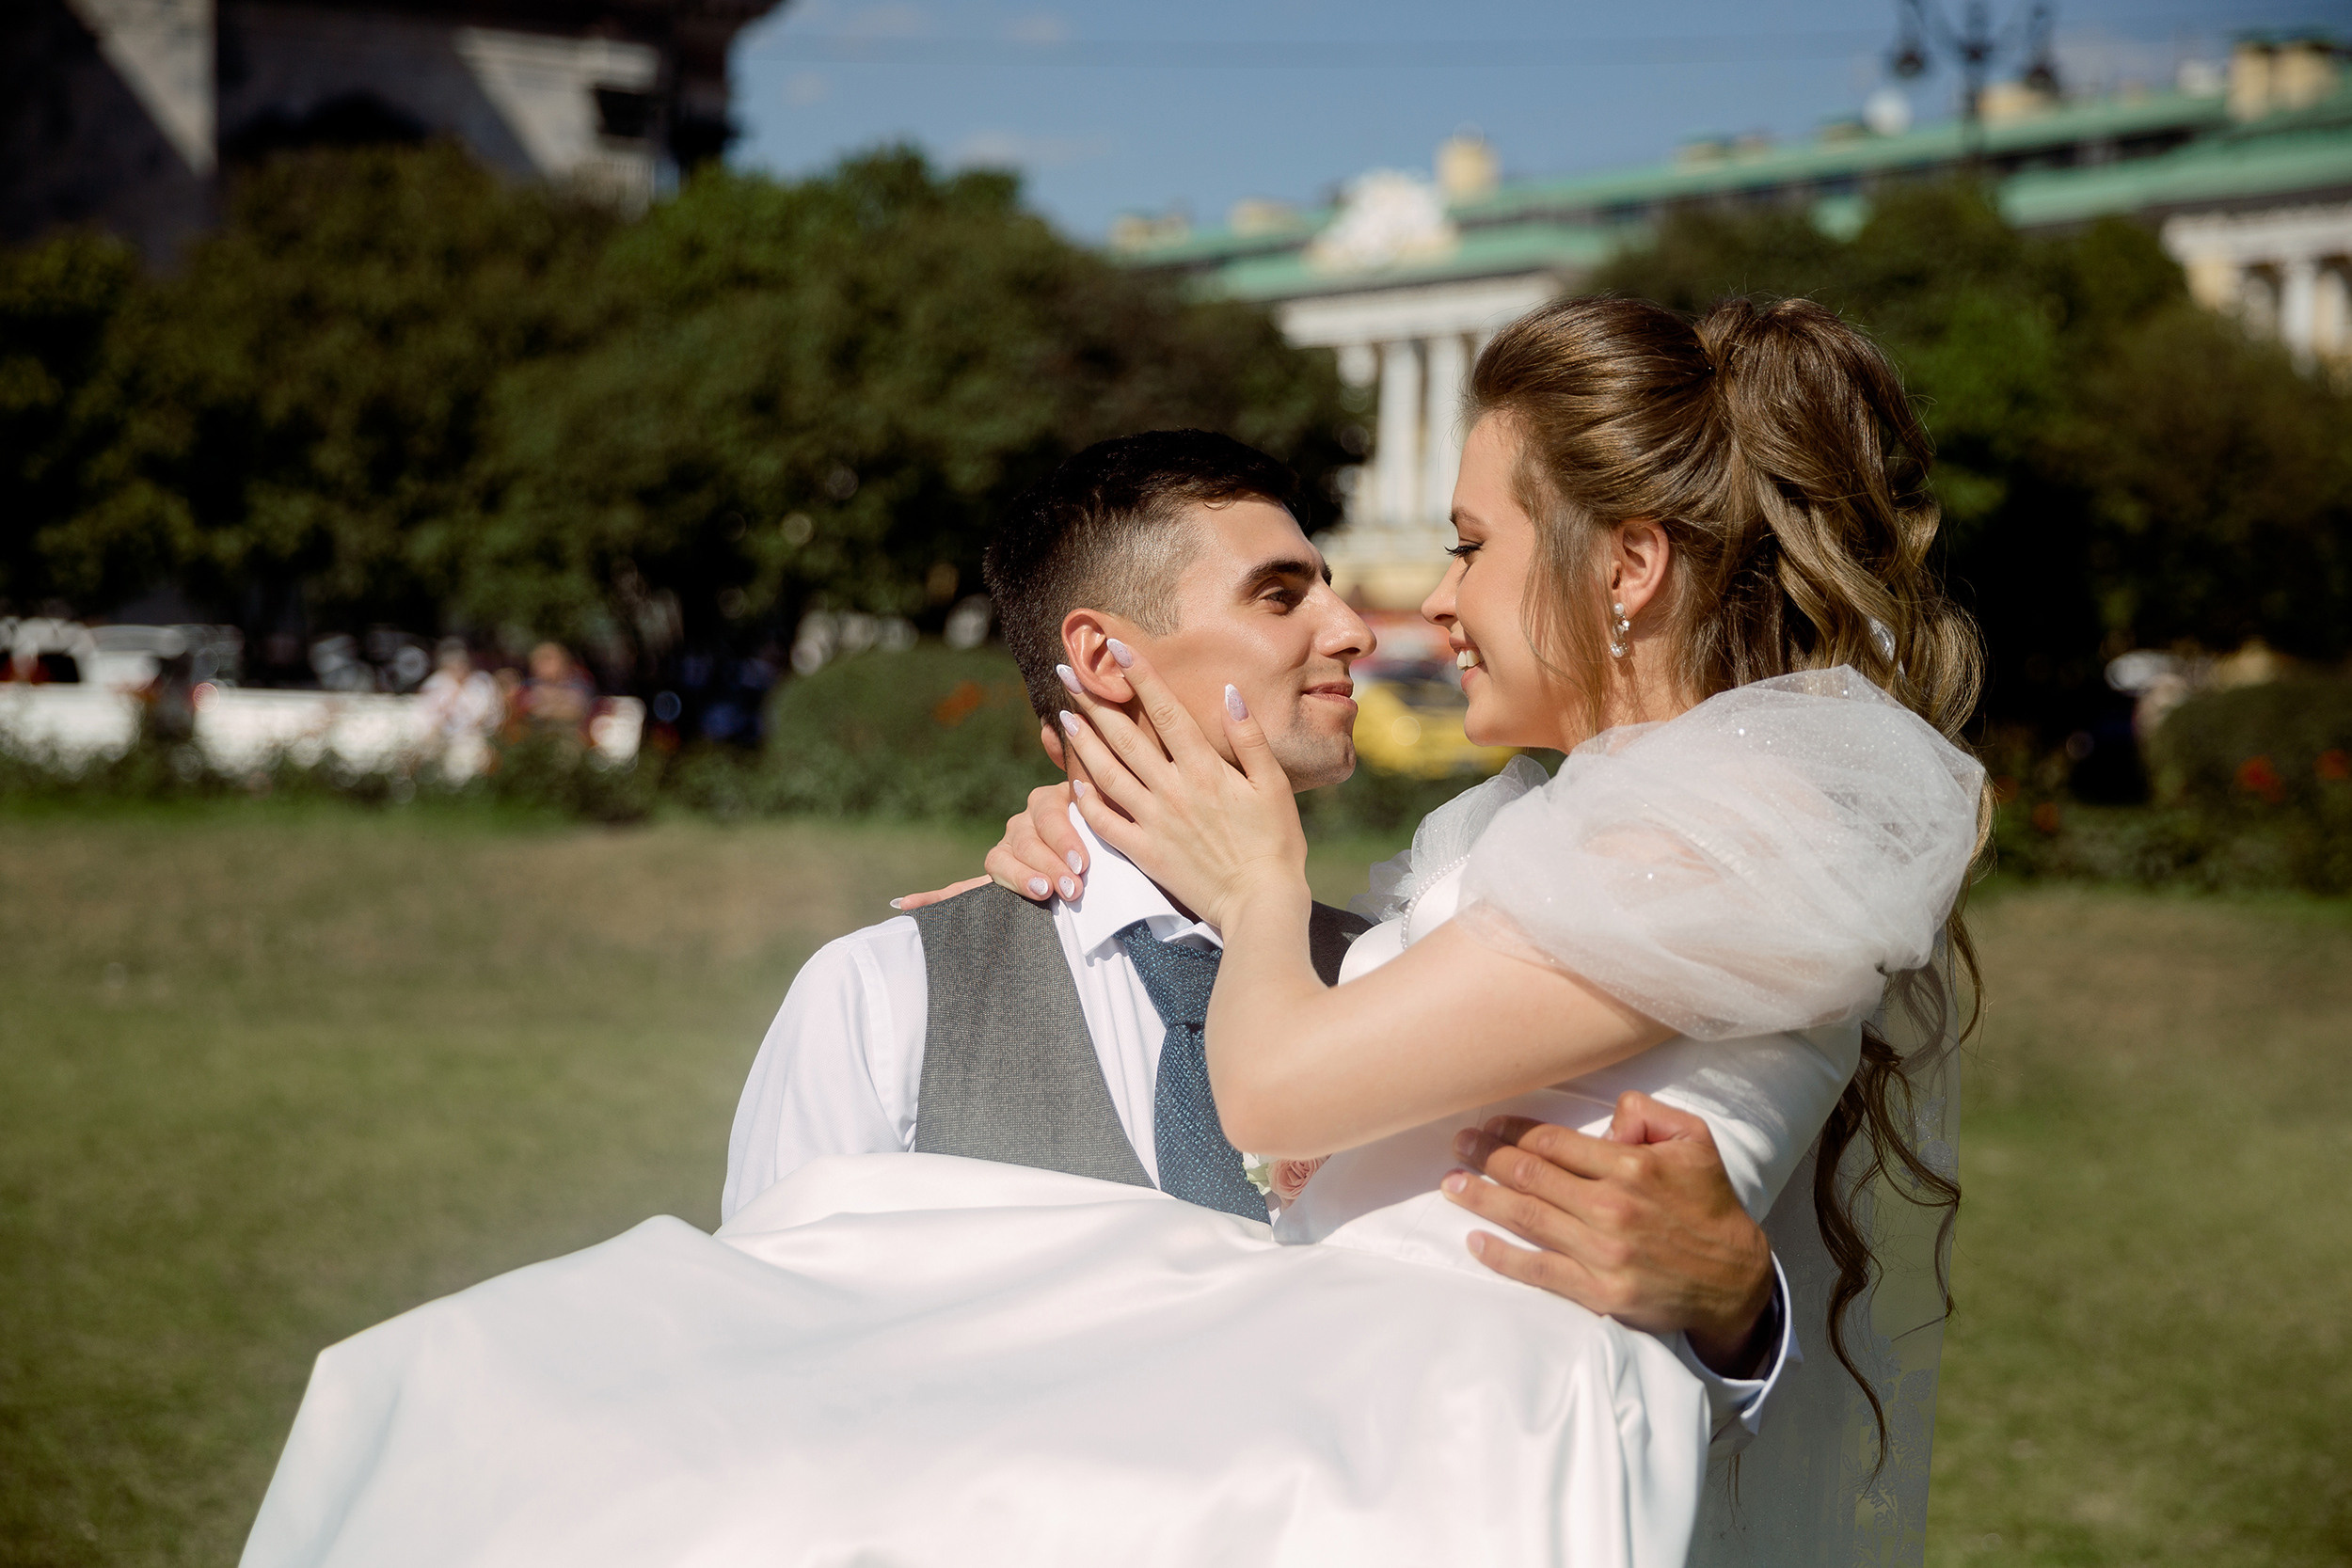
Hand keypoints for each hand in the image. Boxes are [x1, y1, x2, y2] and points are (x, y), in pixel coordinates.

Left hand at [1053, 641, 1305, 927]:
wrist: (1260, 904)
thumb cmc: (1276, 844)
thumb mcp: (1276, 786)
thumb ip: (1250, 739)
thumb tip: (1230, 693)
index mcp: (1206, 770)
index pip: (1165, 712)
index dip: (1140, 677)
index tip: (1115, 648)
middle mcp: (1173, 790)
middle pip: (1125, 736)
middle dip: (1094, 701)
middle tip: (1067, 672)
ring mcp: (1154, 822)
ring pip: (1107, 774)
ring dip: (1082, 742)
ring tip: (1061, 717)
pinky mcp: (1145, 853)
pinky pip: (1105, 823)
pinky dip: (1086, 801)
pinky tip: (1072, 782)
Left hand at [1441, 1092, 1775, 1376]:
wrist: (1733, 1278)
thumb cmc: (1709, 1205)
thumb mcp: (1695, 1141)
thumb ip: (1650, 1113)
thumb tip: (1609, 1115)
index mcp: (1630, 1167)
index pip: (1554, 1142)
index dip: (1514, 1131)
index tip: (1489, 1124)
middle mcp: (1610, 1207)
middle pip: (1530, 1175)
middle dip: (1486, 1156)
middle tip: (1457, 1145)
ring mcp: (1602, 1253)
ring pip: (1526, 1217)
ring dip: (1481, 1198)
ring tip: (1451, 1184)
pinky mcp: (1598, 1292)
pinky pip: (1538, 1270)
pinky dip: (1502, 1256)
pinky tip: (1476, 1241)